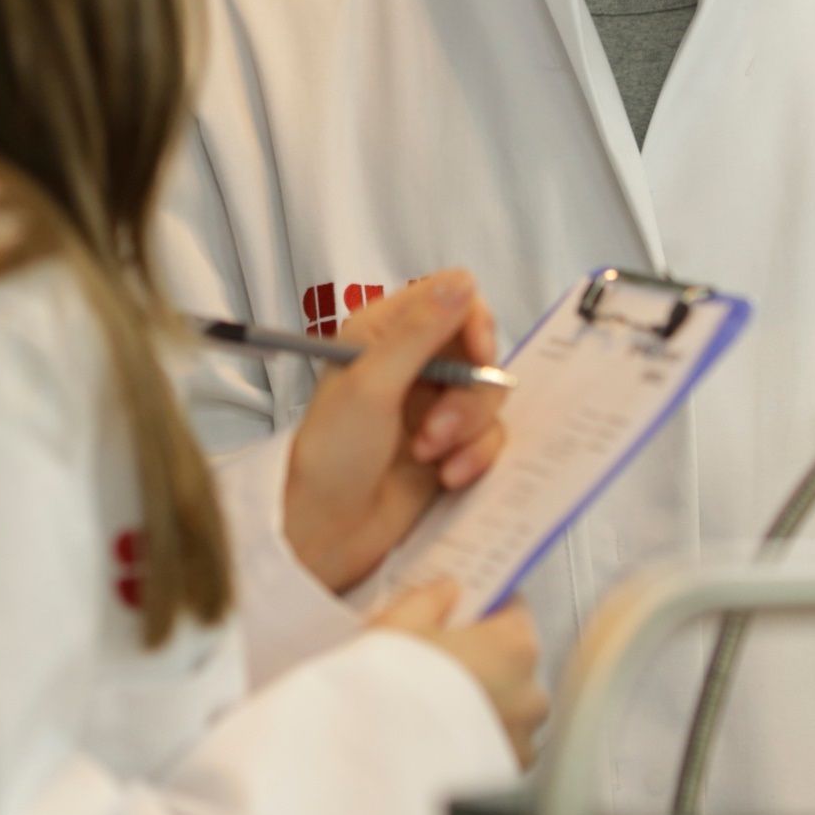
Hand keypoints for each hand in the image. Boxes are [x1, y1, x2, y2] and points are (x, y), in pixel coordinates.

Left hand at [283, 270, 509, 594]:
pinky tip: (447, 478)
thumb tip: (463, 280)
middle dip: (468, 396)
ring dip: (468, 430)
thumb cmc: (332, 455)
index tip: (479, 356)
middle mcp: (413, 364)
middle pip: (480, 351)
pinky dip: (475, 456)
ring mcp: (433, 407)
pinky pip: (490, 437)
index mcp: (384, 334)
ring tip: (432, 458)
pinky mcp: (450, 447)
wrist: (325, 535)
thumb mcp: (371, 386)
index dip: (473, 322)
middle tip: (435, 431)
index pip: (452, 298)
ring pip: (488, 397)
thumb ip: (420, 333)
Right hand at [371, 580, 549, 768]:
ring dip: (487, 704)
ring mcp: (524, 739)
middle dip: (485, 659)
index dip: (485, 607)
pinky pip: (502, 747)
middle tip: (440, 664)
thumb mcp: (399, 624)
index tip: (463, 612)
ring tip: (439, 709)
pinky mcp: (509, 775)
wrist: (379, 766)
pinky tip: (446, 740)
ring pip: (512, 708)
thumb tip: (448, 590)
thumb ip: (430, 599)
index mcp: (514, 645)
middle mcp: (530, 692)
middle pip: (514, 660)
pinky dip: (481, 741)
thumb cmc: (391, 689)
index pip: (513, 608)